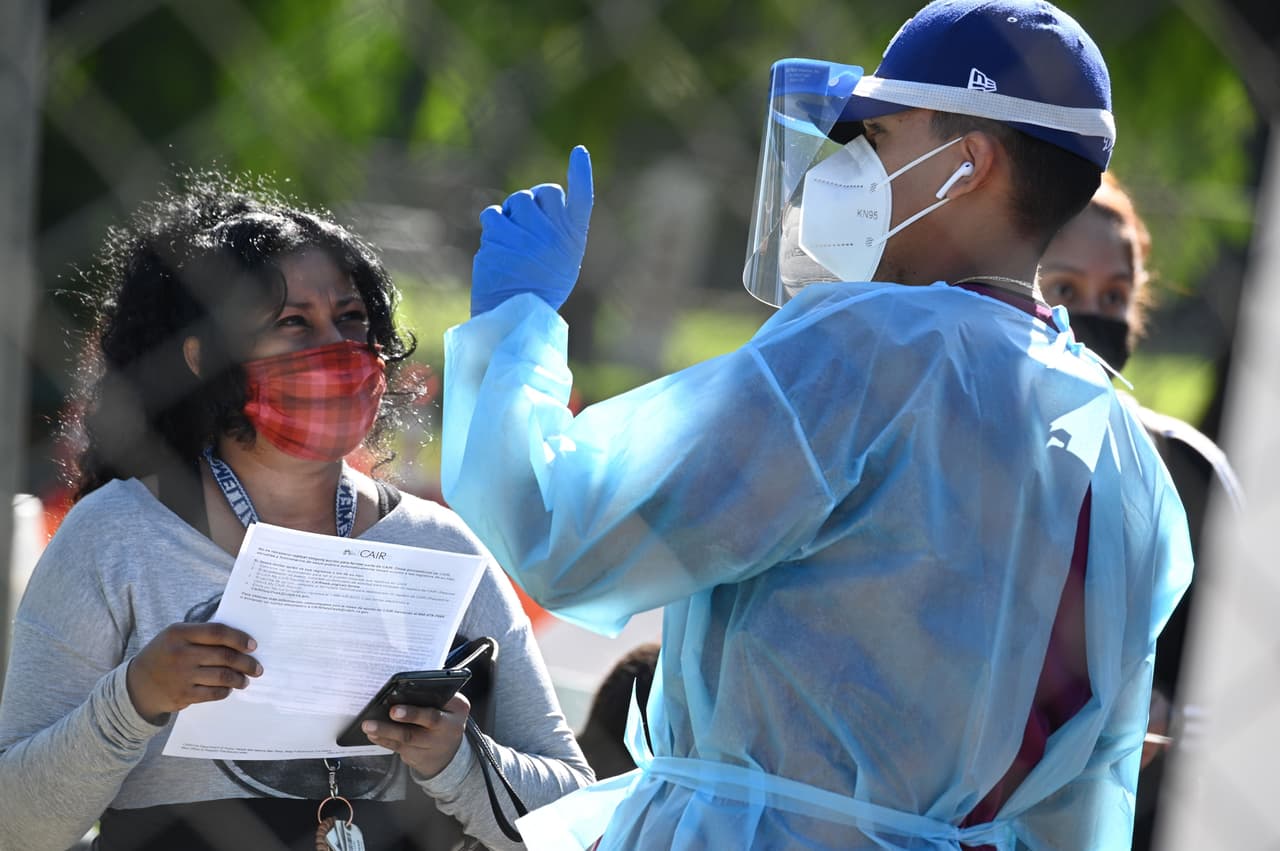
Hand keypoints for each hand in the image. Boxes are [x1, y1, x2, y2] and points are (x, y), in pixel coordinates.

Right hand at [126, 622, 261, 723]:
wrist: (137, 685)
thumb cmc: (165, 655)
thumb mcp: (176, 637)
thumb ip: (201, 635)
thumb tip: (239, 639)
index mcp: (179, 633)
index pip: (217, 632)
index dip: (239, 638)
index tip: (253, 646)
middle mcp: (180, 653)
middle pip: (224, 656)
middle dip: (246, 663)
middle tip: (257, 668)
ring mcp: (181, 675)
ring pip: (222, 676)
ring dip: (239, 679)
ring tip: (245, 680)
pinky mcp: (183, 695)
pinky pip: (213, 693)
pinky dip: (225, 691)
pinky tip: (229, 689)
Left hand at [361, 693, 470, 778]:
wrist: (449, 752)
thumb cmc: (446, 717)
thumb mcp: (452, 704)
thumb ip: (436, 694)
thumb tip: (406, 688)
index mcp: (457, 711)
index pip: (437, 711)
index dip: (416, 712)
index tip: (396, 708)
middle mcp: (447, 731)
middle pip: (421, 727)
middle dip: (406, 718)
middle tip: (389, 712)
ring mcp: (432, 746)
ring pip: (406, 739)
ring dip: (385, 731)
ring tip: (369, 725)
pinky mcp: (418, 756)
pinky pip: (398, 748)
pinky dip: (383, 740)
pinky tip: (373, 734)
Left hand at [471, 145, 593, 315]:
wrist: (515, 313)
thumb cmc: (541, 287)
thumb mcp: (563, 260)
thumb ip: (559, 229)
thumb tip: (540, 198)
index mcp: (573, 238)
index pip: (581, 198)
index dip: (581, 173)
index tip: (579, 151)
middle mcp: (553, 233)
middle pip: (541, 192)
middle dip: (532, 202)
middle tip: (527, 226)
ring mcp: (527, 233)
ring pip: (516, 201)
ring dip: (511, 215)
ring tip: (513, 242)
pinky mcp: (500, 236)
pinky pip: (493, 214)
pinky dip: (493, 225)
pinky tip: (497, 246)